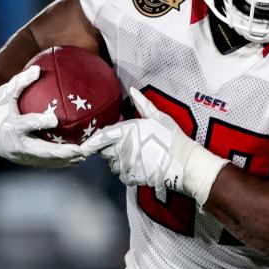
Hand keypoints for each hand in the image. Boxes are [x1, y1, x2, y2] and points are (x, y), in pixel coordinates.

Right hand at [0, 66, 86, 167]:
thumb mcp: (4, 93)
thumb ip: (21, 82)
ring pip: (45, 160)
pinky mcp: (24, 160)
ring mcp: (21, 155)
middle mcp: (17, 144)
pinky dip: (59, 163)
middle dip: (61, 152)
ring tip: (84, 156)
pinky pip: (44, 163)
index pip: (27, 125)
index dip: (40, 122)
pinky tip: (75, 160)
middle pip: (41, 151)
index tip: (55, 119)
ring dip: (64, 160)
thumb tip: (37, 69)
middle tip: (80, 149)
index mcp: (11, 126)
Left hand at [81, 87, 228, 204]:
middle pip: (104, 151)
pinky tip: (138, 166)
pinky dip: (126, 172)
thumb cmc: (171, 137)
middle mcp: (121, 148)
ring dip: (117, 161)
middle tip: (123, 146)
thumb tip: (133, 90)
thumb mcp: (158, 116)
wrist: (182, 162)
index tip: (85, 146)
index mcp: (125, 131)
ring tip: (133, 156)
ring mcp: (124, 164)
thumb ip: (142, 105)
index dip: (91, 142)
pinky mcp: (130, 177)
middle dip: (109, 149)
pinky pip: (120, 175)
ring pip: (111, 164)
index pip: (100, 137)